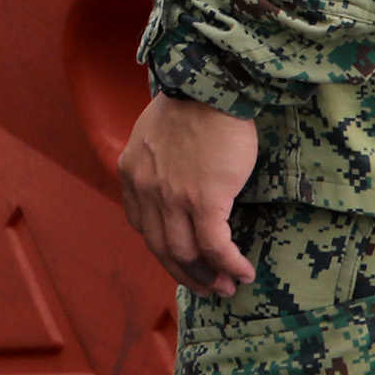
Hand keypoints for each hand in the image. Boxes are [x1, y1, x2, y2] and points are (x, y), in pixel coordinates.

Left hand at [119, 93, 260, 296]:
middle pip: (160, 247)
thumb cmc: (192, 105)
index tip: (184, 261)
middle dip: (185, 273)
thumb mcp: (154, 134)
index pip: (143, 226)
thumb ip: (157, 161)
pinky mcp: (204, 199)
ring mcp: (172, 197)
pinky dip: (228, 264)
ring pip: (184, 253)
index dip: (165, 250)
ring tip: (228, 285)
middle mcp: (146, 190)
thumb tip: (175, 181)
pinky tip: (243, 272)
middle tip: (207, 288)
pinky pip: (214, 246)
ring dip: (207, 276)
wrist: (209, 86)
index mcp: (131, 173)